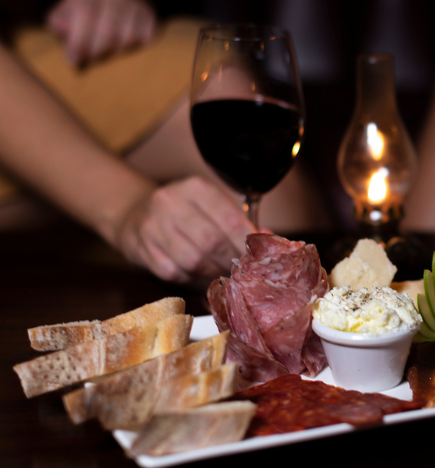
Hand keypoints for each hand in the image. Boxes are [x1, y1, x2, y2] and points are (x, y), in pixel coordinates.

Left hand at [46, 0, 156, 65]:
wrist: (109, 3)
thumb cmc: (80, 18)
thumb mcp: (63, 16)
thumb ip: (58, 22)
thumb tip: (64, 29)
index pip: (85, 12)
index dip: (79, 39)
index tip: (73, 60)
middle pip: (108, 27)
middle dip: (97, 49)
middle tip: (90, 60)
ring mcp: (134, 1)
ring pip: (129, 35)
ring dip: (115, 50)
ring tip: (105, 53)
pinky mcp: (149, 14)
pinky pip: (145, 37)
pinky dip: (134, 47)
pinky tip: (121, 47)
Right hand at [115, 177, 256, 282]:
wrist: (135, 212)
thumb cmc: (184, 211)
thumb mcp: (210, 205)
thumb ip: (238, 222)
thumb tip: (267, 240)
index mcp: (196, 188)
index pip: (231, 220)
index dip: (247, 244)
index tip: (257, 257)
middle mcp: (171, 202)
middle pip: (212, 242)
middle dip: (231, 262)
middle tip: (241, 272)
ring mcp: (153, 226)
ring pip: (193, 261)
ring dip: (212, 273)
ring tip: (222, 275)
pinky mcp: (141, 248)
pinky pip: (173, 273)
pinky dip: (191, 279)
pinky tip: (199, 277)